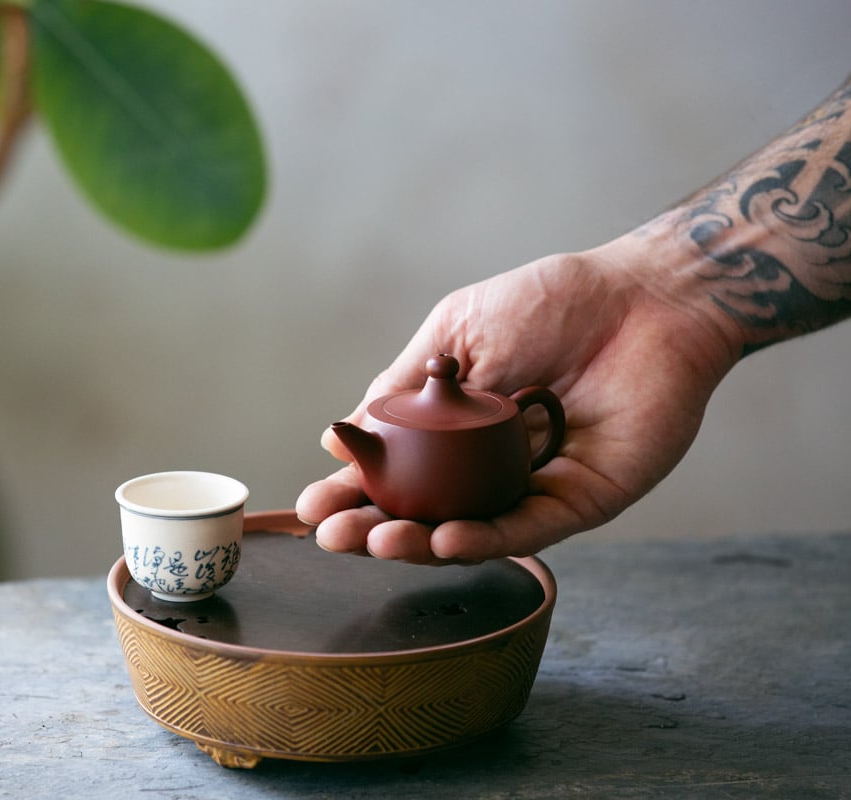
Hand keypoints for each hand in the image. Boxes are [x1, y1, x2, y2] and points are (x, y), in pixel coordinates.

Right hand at [295, 234, 740, 563]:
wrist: (642, 298)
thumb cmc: (552, 303)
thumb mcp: (458, 333)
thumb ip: (406, 386)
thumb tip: (343, 431)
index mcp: (452, 427)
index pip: (392, 471)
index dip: (350, 491)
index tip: (311, 506)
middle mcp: (485, 465)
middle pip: (420, 512)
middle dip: (371, 529)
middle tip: (333, 537)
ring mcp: (530, 486)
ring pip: (466, 531)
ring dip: (418, 544)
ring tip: (379, 540)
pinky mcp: (580, 500)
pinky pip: (526, 529)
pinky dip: (485, 540)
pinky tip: (445, 538)